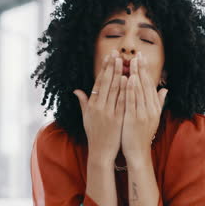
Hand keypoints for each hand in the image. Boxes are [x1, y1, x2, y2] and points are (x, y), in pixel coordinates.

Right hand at [73, 50, 127, 165]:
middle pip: (106, 83)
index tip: (109, 57)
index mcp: (92, 105)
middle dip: (112, 66)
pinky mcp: (117, 118)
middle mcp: (99, 107)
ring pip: (114, 90)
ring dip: (119, 74)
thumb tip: (76, 90)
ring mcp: (108, 112)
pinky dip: (124, 90)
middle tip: (117, 53)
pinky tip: (128, 79)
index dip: (104, 68)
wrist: (101, 152)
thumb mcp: (86, 118)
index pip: (99, 82)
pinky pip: (121, 101)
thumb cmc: (94, 134)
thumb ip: (83, 102)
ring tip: (124, 61)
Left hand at [121, 52, 167, 164]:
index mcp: (154, 107)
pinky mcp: (133, 118)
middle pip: (145, 85)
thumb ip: (158, 102)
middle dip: (141, 69)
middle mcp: (150, 109)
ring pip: (139, 90)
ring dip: (135, 75)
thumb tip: (165, 89)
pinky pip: (131, 101)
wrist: (138, 153)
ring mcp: (142, 113)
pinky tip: (126, 79)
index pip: (150, 85)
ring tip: (131, 61)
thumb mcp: (153, 117)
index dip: (145, 71)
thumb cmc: (142, 135)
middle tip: (138, 54)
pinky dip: (129, 89)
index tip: (142, 58)